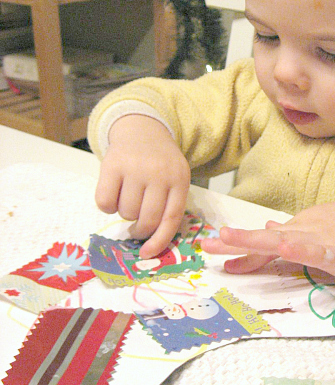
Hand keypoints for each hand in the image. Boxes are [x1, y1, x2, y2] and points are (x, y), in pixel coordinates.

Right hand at [94, 114, 190, 257]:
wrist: (142, 129)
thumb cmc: (160, 162)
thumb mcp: (175, 178)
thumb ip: (170, 205)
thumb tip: (153, 243)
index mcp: (179, 180)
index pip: (171, 218)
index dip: (159, 241)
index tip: (147, 254)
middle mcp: (159, 173)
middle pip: (147, 219)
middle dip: (139, 230)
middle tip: (136, 227)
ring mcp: (135, 168)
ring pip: (125, 213)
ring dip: (125, 213)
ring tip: (129, 197)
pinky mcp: (112, 165)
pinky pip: (104, 202)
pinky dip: (107, 205)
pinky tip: (114, 192)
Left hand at [200, 196, 334, 278]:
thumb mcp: (324, 232)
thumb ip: (297, 235)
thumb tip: (270, 232)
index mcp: (302, 229)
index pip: (267, 242)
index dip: (242, 250)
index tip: (217, 256)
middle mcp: (307, 229)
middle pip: (265, 239)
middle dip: (235, 242)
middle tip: (206, 244)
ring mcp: (323, 237)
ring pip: (284, 241)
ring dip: (255, 241)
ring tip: (230, 238)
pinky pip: (319, 249)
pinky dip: (301, 248)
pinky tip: (285, 247)